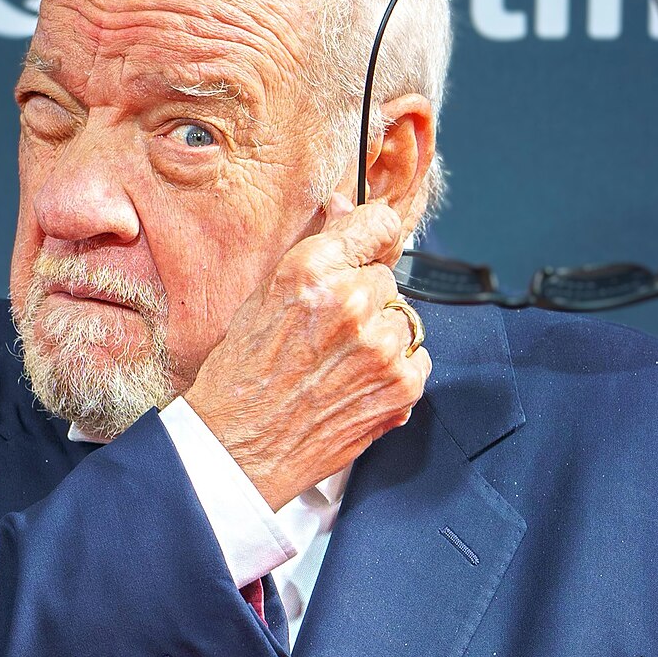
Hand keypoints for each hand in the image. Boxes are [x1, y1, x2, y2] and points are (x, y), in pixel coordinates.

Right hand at [184, 200, 429, 511]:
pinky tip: (356, 383)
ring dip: (381, 335)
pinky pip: (417, 358)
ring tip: (340, 363)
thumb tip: (345, 208)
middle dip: (365, 298)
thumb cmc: (242, 378)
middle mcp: (351, 303)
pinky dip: (395, 370)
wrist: (239, 448)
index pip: (375, 225)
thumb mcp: (264, 297)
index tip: (368, 246)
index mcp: (311, 272)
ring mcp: (381, 347)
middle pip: (386, 277)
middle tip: (330, 333)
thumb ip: (315, 252)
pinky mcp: (401, 386)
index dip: (371, 237)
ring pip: (403, 317)